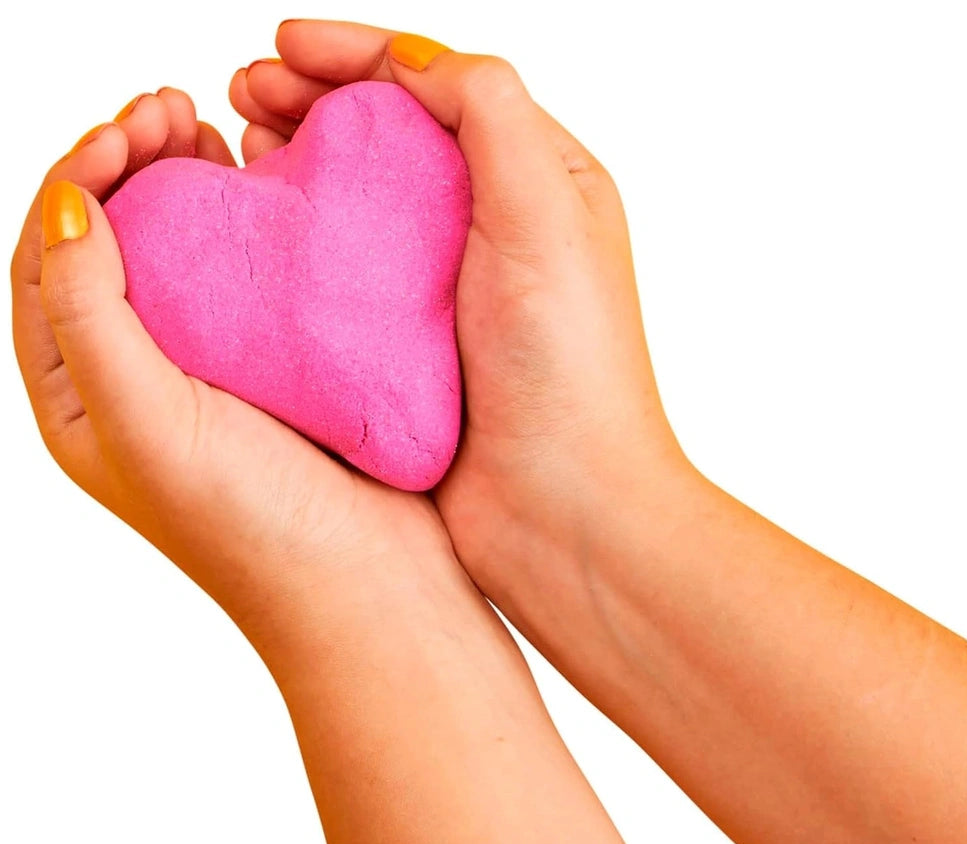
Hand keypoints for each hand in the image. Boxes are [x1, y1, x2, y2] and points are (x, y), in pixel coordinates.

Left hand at [12, 87, 460, 659]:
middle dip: (130, 166)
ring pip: (186, 257)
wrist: (370, 590)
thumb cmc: (256, 529)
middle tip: (175, 110)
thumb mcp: (147, 426)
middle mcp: (141, 382)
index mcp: (85, 400)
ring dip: (190, 189)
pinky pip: (250, 283)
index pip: (52, 265)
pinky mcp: (281, 374)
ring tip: (216, 136)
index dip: (79, 180)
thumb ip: (92, 319)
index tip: (131, 127)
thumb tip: (70, 209)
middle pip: (114, 248)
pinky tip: (273, 195)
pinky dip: (251, 230)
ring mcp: (215, 376)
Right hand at [229, 22, 693, 618]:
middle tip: (241, 92)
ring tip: (236, 144)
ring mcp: (449, 294)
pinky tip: (259, 237)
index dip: (359, 56)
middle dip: (316, 101)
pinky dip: (300, 248)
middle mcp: (495, 231)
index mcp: (539, 186)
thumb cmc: (568, 371)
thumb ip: (490, 113)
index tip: (279, 45)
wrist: (560, 512)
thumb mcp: (545, 217)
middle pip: (392, 138)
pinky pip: (345, 280)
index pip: (440, 88)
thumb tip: (410, 59)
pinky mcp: (411, 351)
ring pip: (361, 204)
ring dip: (300, 166)